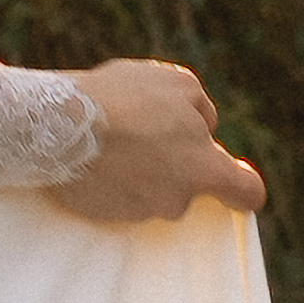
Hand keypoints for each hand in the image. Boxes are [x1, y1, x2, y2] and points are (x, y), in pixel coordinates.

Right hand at [52, 56, 262, 227]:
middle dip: (174, 162)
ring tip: (111, 136)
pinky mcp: (105, 217)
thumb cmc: (123, 100)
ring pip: (151, 189)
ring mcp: (139, 211)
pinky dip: (112, 179)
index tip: (234, 180)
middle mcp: (177, 199)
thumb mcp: (178, 86)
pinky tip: (94, 153)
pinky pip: (118, 196)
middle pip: (188, 184)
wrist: (57, 127)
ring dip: (139, 168)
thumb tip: (203, 128)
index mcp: (203, 168)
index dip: (242, 185)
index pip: (246, 192)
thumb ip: (201, 109)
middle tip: (145, 131)